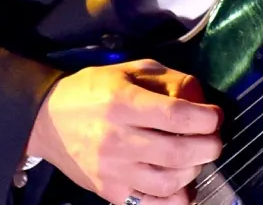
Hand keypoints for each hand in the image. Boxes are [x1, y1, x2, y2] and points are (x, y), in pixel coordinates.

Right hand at [26, 60, 222, 204]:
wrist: (47, 120)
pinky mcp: (107, 191)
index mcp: (122, 103)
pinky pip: (151, 203)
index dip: (206, 118)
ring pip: (168, 181)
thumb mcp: (130, 71)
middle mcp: (116, 139)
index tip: (215, 116)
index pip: (176, 115)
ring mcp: (111, 170)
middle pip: (177, 151)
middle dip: (209, 146)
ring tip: (196, 158)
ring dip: (194, 171)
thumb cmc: (93, 91)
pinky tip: (181, 183)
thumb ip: (169, 81)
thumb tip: (202, 100)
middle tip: (214, 139)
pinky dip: (175, 197)